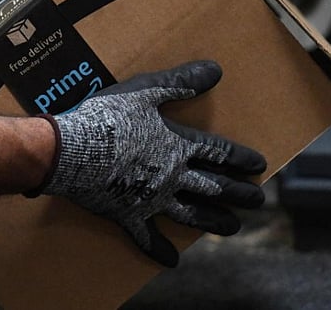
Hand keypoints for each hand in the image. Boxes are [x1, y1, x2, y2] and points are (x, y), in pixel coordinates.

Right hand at [29, 60, 266, 266]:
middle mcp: (171, 176)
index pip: (219, 152)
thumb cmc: (108, 118)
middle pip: (214, 187)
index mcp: (177, 145)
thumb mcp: (146, 91)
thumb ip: (180, 82)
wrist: (71, 151)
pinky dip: (160, 250)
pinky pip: (147, 237)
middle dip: (239, 194)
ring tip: (233, 227)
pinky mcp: (128, 215)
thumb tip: (216, 70)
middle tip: (258, 201)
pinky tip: (173, 261)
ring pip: (191, 214)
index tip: (259, 166)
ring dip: (214, 221)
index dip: (241, 158)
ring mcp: (151, 200)